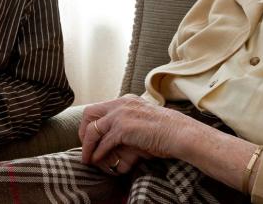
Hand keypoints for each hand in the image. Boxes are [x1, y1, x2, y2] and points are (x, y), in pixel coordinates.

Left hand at [79, 95, 193, 170]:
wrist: (179, 132)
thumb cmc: (166, 130)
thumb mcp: (143, 119)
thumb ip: (128, 121)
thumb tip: (114, 136)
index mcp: (126, 100)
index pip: (98, 107)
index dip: (90, 123)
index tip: (90, 138)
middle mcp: (121, 103)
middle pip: (89, 112)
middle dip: (83, 131)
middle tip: (85, 146)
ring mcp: (121, 114)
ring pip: (92, 129)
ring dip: (87, 146)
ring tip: (87, 158)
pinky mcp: (123, 128)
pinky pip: (103, 142)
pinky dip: (98, 153)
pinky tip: (97, 160)